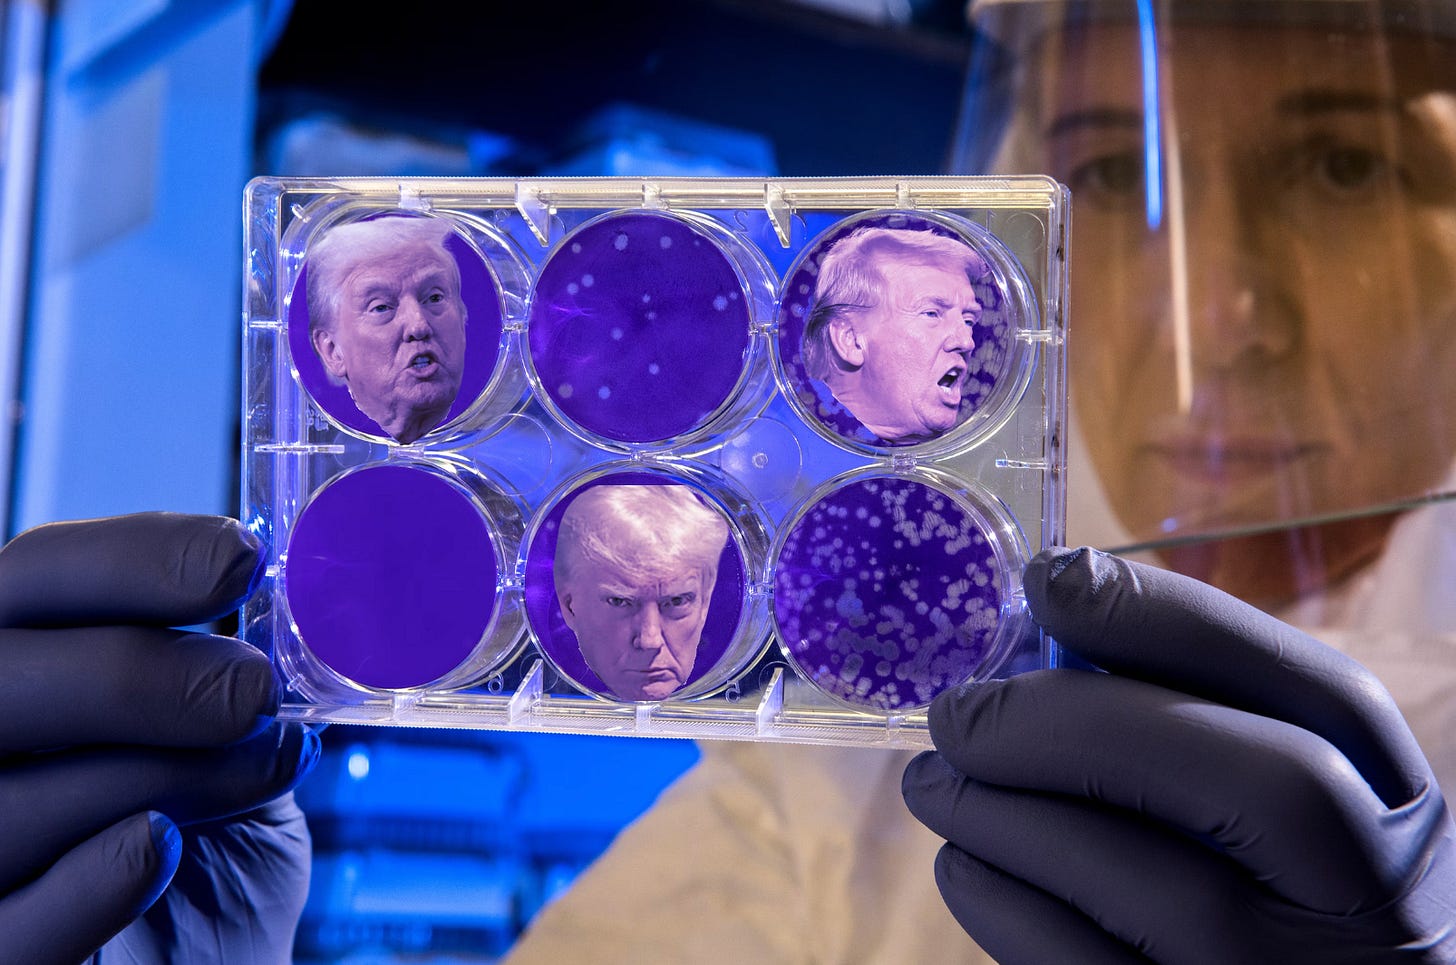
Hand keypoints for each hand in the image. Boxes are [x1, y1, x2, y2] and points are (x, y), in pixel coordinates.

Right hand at [0, 513, 318, 964]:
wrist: (205, 952)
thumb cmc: (208, 830)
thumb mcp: (224, 738)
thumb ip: (229, 674)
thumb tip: (300, 603)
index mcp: (20, 659)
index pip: (36, 576)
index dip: (134, 560)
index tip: (240, 560)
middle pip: (1, 679)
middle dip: (135, 674)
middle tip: (250, 691)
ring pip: (10, 802)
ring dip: (159, 776)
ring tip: (263, 766)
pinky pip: (11, 927)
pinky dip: (90, 882)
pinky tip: (159, 848)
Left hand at [902, 546, 1455, 963]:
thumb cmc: (1255, 894)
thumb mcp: (1276, 806)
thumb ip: (1195, 721)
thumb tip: (1048, 620)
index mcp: (1395, 811)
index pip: (1325, 692)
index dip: (1179, 622)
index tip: (1050, 578)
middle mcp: (1371, 904)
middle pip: (1258, 782)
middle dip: (1080, 723)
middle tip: (957, 711)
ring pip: (1142, 882)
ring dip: (1001, 812)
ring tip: (936, 781)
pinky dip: (996, 899)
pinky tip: (966, 860)